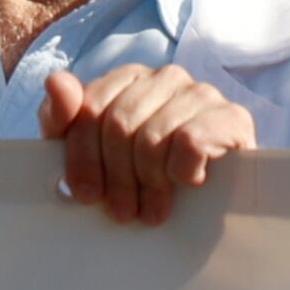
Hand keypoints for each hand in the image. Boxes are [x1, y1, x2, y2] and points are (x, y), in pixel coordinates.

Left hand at [41, 63, 257, 227]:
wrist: (209, 207)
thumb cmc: (141, 176)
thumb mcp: (90, 153)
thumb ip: (62, 117)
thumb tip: (56, 82)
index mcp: (129, 79)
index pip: (91, 106)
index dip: (83, 156)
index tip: (85, 194)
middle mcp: (166, 78)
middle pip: (120, 123)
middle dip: (116, 176)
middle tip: (121, 211)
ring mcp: (202, 94)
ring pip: (153, 136)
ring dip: (148, 183)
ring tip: (150, 210)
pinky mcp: (232, 118)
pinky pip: (191, 140)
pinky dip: (182, 170)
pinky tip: (186, 185)